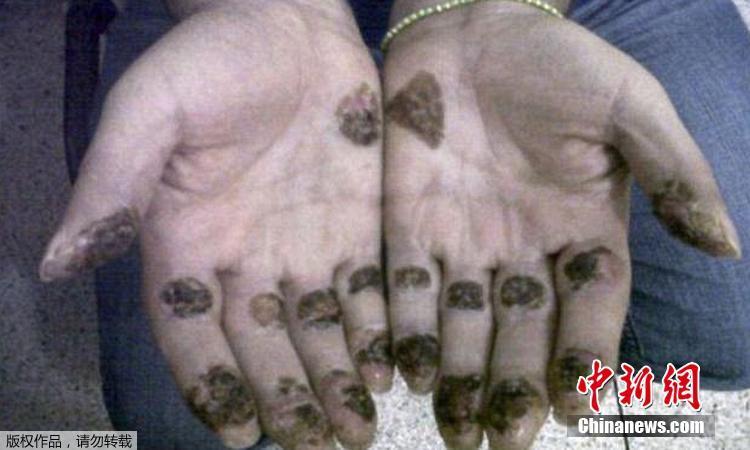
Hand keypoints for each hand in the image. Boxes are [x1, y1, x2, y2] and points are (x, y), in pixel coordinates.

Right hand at [40, 1, 388, 447]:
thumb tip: (53, 263)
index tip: (242, 433)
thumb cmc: (212, 58)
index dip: (214, 384)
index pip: (193, 334)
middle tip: (316, 447)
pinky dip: (374, 334)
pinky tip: (388, 371)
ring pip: (317, 331)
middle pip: (263, 347)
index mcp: (187, 242)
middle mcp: (246, 259)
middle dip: (288, 399)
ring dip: (337, 382)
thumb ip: (110, 184)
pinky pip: (363, 293)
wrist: (289, 20)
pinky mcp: (353, 227)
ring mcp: (304, 246)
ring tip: (357, 433)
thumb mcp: (149, 111)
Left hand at [382, 1, 739, 448]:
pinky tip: (408, 372)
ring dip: (459, 377)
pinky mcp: (411, 227)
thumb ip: (672, 172)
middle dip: (514, 386)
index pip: (588, 309)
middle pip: (522, 332)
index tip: (574, 407)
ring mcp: (464, 242)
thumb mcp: (628, 107)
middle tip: (504, 440)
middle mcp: (523, 249)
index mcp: (582, 229)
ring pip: (463, 325)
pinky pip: (410, 289)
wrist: (471, 23)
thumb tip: (725, 247)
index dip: (583, 358)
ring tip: (455, 428)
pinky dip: (409, 331)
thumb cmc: (556, 60)